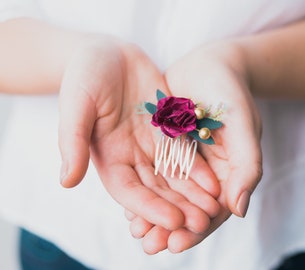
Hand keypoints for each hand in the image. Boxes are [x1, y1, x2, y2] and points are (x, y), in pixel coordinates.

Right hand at [58, 37, 220, 237]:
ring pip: (174, 177)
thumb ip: (72, 140)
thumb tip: (67, 181)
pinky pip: (185, 154)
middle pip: (157, 190)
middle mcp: (132, 157)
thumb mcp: (76, 104)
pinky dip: (199, 170)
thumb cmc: (85, 75)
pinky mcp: (168, 130)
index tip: (175, 222)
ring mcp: (151, 145)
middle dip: (179, 208)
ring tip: (215, 209)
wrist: (107, 53)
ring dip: (193, 195)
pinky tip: (216, 182)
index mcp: (108, 157)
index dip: (151, 208)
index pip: (130, 192)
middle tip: (203, 224)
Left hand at [128, 41, 262, 252]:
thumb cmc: (231, 92)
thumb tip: (239, 210)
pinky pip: (155, 174)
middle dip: (169, 228)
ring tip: (135, 230)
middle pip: (188, 207)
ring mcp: (185, 162)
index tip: (176, 243)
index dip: (196, 228)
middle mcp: (206, 173)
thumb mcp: (243, 124)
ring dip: (153, 214)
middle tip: (149, 245)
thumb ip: (246, 165)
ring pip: (169, 195)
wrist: (209, 64)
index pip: (214, 211)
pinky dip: (145, 189)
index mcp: (229, 173)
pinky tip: (129, 203)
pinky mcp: (166, 148)